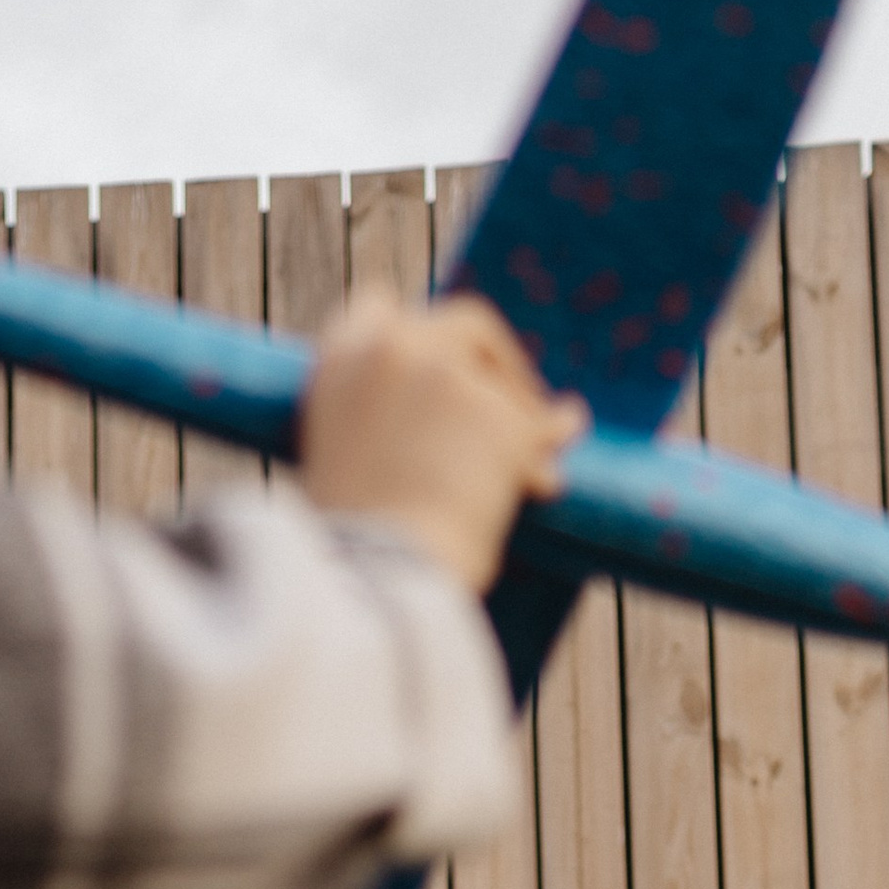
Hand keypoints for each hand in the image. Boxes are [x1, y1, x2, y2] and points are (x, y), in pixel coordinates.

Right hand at [300, 293, 583, 595]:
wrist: (371, 582)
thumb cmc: (347, 548)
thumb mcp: (339, 461)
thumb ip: (376, 419)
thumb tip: (434, 424)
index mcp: (340, 357)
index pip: (382, 306)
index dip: (418, 336)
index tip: (442, 361)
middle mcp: (396, 347)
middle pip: (466, 325)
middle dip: (495, 362)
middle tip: (510, 401)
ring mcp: (452, 374)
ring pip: (505, 386)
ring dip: (520, 417)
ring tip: (535, 460)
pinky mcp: (502, 416)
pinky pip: (538, 428)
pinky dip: (546, 449)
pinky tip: (550, 478)